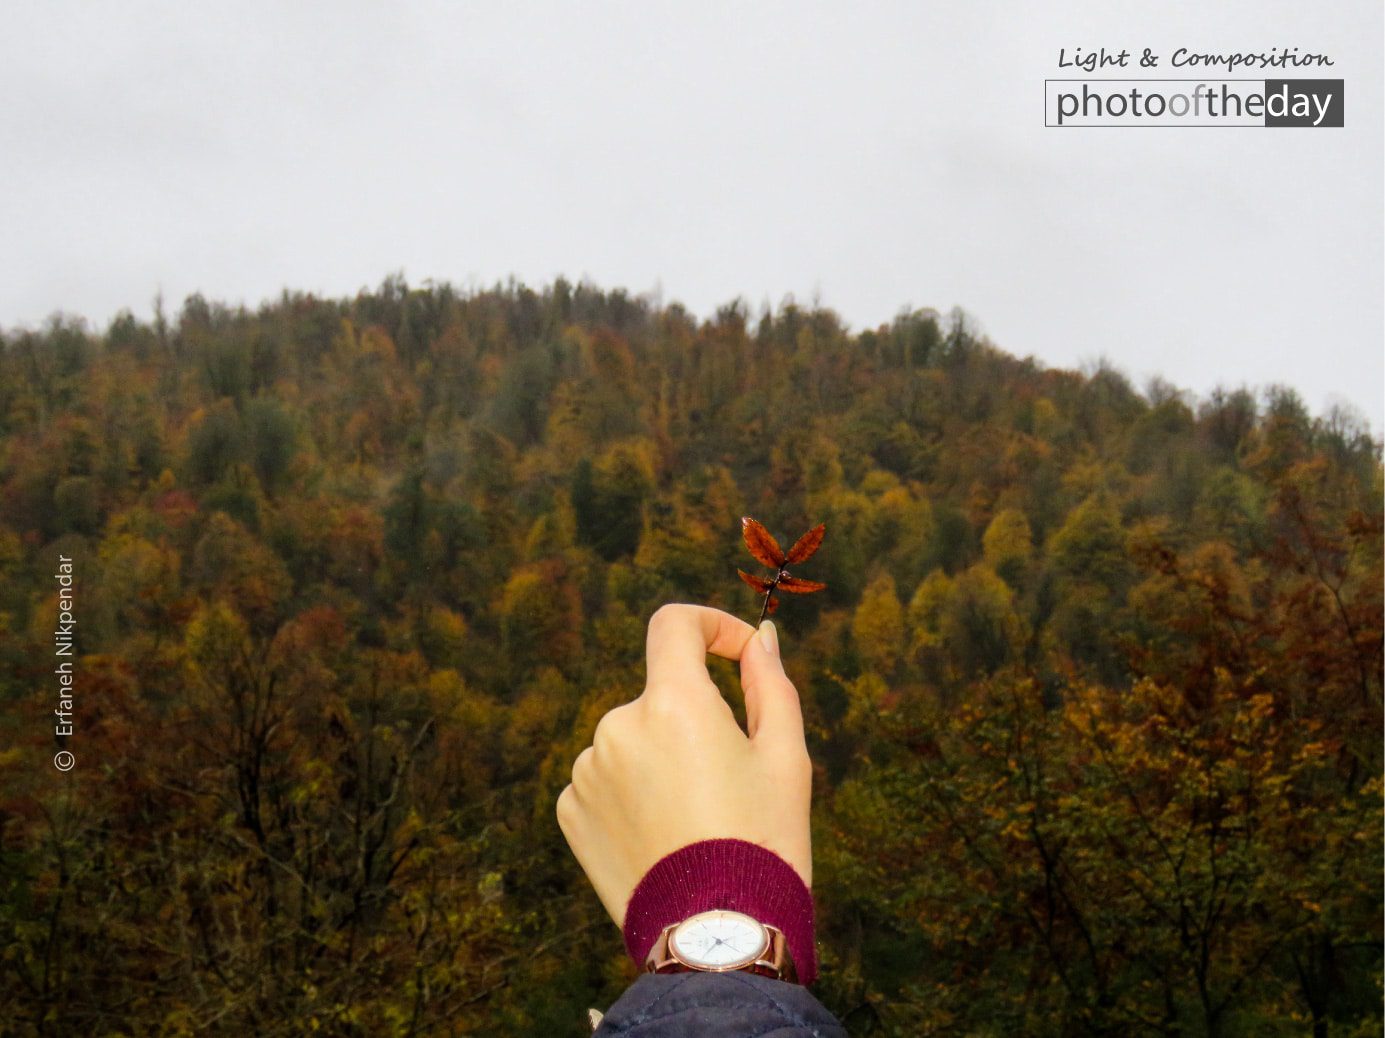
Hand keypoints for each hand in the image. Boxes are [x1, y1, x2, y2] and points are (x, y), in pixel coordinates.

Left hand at [556, 604, 812, 927]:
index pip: (674, 624)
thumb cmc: (764, 840)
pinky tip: (661, 838)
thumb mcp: (786, 755)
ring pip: (633, 740)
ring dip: (661, 760)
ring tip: (694, 821)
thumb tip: (762, 638)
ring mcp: (587, 770)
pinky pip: (605, 780)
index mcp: (673, 702)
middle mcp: (618, 725)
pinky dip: (632, 794)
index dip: (710, 627)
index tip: (736, 655)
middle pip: (660, 695)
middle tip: (730, 781)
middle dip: (695, 720)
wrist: (717, 938)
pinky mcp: (570, 810)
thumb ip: (770, 681)